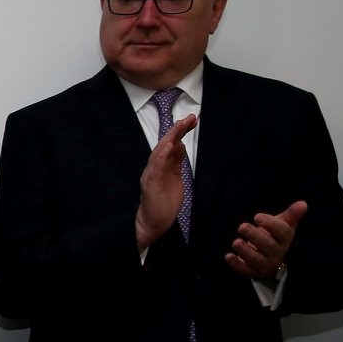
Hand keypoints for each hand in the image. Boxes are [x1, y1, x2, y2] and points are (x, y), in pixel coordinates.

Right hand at [135, 113, 196, 251]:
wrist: (153, 222)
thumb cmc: (163, 203)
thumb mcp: (174, 177)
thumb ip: (175, 162)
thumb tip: (180, 145)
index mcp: (161, 166)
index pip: (170, 145)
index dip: (180, 132)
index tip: (191, 120)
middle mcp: (154, 168)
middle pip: (164, 145)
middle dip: (177, 131)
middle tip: (189, 118)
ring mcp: (151, 176)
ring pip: (159, 153)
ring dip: (170, 139)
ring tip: (179, 126)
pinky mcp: (151, 185)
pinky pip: (155, 169)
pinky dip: (160, 157)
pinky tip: (167, 147)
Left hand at [226, 200, 305, 279]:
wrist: (271, 258)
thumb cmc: (275, 236)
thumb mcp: (283, 224)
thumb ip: (291, 214)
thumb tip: (303, 203)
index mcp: (285, 239)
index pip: (281, 232)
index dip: (270, 224)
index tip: (257, 217)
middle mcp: (277, 252)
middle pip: (268, 245)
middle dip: (255, 236)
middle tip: (242, 226)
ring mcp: (265, 263)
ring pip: (256, 259)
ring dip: (245, 251)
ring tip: (236, 242)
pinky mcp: (253, 271)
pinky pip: (245, 270)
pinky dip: (236, 264)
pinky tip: (228, 256)